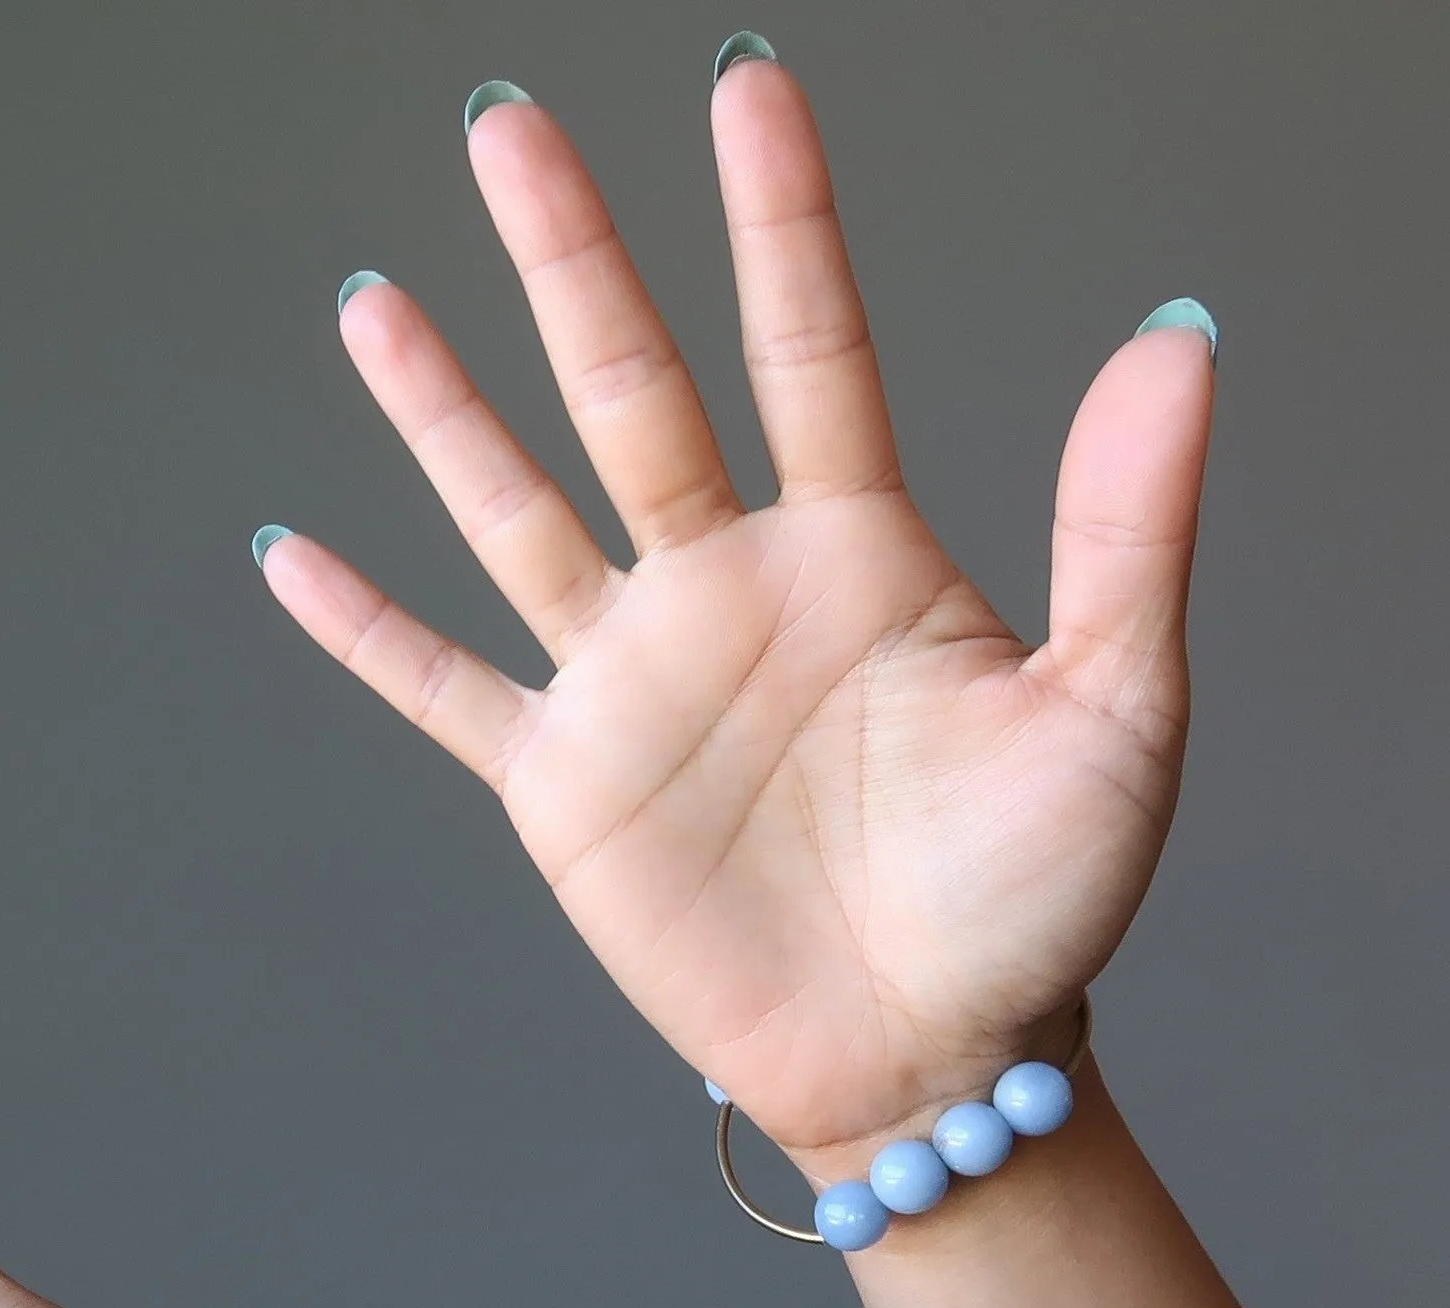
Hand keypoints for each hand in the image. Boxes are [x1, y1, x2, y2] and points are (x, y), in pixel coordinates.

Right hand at [256, 54, 1215, 1170]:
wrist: (930, 1054)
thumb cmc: (1033, 900)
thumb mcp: (1115, 713)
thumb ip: (1127, 531)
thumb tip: (1173, 338)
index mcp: (857, 556)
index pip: (808, 346)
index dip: (778, 218)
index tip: (743, 87)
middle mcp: (725, 592)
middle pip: (630, 390)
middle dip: (570, 257)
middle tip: (508, 125)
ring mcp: (631, 685)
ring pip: (515, 513)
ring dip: (441, 412)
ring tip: (374, 305)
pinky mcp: (560, 788)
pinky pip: (444, 689)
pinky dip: (364, 632)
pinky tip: (289, 558)